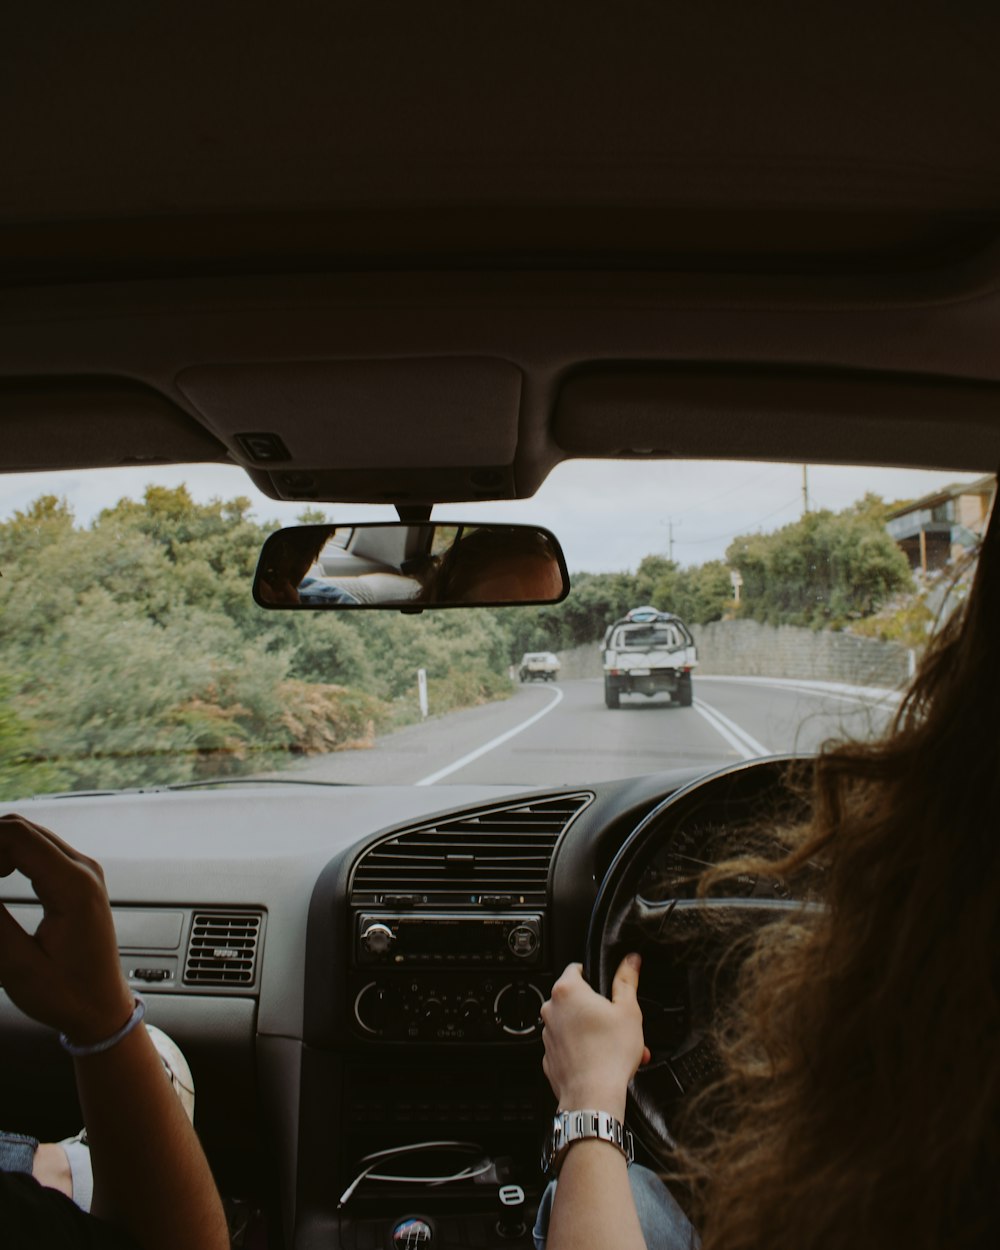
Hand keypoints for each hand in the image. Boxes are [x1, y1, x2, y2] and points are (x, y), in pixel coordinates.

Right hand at [0, 813, 134, 1044]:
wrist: (103, 1007)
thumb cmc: (68, 994)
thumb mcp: (17, 966)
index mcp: (74, 886)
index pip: (16, 836)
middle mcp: (84, 870)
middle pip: (21, 829)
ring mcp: (84, 872)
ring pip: (28, 836)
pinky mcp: (78, 879)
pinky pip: (37, 851)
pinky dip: (8, 857)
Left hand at [540, 954, 650, 1120]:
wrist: (593, 1097)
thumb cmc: (609, 1055)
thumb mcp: (628, 1011)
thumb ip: (627, 981)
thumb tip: (630, 961)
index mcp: (567, 991)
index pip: (577, 969)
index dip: (595, 976)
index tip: (607, 988)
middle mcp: (551, 1010)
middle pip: (576, 999)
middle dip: (599, 1009)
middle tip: (618, 1022)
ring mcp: (548, 1034)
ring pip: (573, 1024)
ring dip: (593, 1031)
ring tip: (616, 1045)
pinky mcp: (550, 1057)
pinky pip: (568, 1046)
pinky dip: (583, 1049)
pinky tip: (602, 1059)